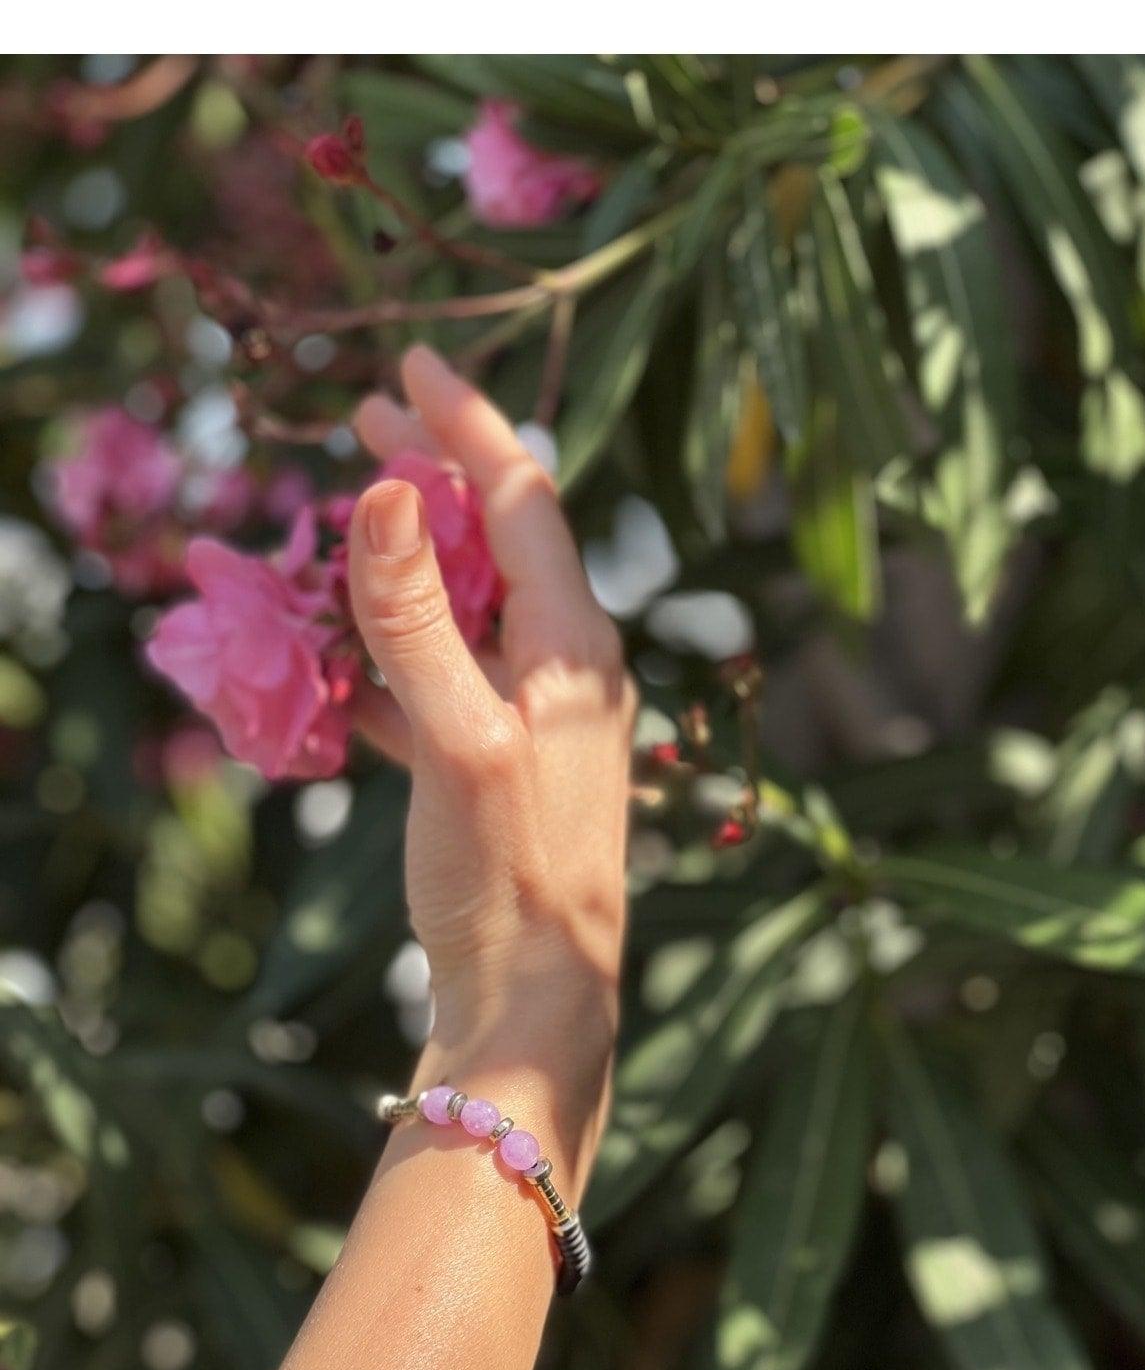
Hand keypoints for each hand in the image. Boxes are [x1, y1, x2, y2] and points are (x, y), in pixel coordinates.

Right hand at [348, 348, 634, 1171]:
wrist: (537, 1005)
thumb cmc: (510, 877)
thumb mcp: (459, 741)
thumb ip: (420, 621)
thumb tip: (379, 496)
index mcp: (575, 645)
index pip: (525, 498)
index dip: (466, 424)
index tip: (411, 365)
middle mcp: (568, 669)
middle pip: (501, 540)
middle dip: (434, 476)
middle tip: (367, 416)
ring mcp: (537, 719)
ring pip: (469, 608)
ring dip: (408, 563)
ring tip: (344, 522)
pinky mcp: (502, 767)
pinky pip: (445, 681)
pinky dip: (395, 653)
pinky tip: (343, 655)